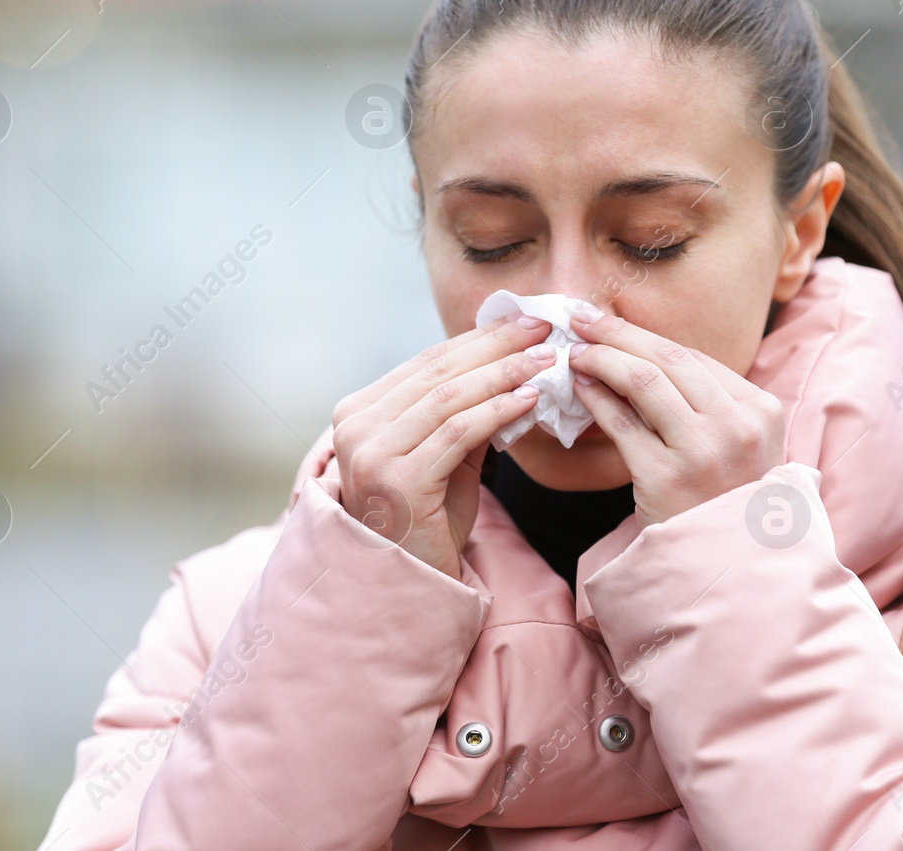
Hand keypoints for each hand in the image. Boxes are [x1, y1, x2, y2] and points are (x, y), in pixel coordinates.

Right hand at [330, 314, 555, 579]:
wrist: (411, 583)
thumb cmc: (429, 518)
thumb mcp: (444, 454)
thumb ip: (464, 410)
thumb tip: (514, 361)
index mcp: (358, 412)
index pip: (427, 362)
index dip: (479, 338)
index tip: (525, 320)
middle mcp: (355, 426)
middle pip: (438, 371)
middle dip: (497, 346)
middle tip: (544, 328)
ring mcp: (371, 453)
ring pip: (449, 397)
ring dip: (505, 374)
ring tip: (547, 360)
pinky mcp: (398, 480)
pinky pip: (458, 433)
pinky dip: (498, 410)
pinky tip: (530, 399)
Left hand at [567, 307, 785, 525]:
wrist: (728, 568)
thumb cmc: (727, 503)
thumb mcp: (742, 446)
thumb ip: (707, 404)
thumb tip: (640, 354)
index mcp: (762, 411)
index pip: (694, 359)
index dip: (646, 337)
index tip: (612, 322)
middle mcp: (737, 426)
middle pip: (668, 361)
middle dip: (618, 333)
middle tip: (582, 319)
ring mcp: (703, 453)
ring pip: (643, 383)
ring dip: (602, 359)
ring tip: (576, 352)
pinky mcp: (665, 479)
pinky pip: (622, 425)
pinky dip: (596, 398)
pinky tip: (579, 387)